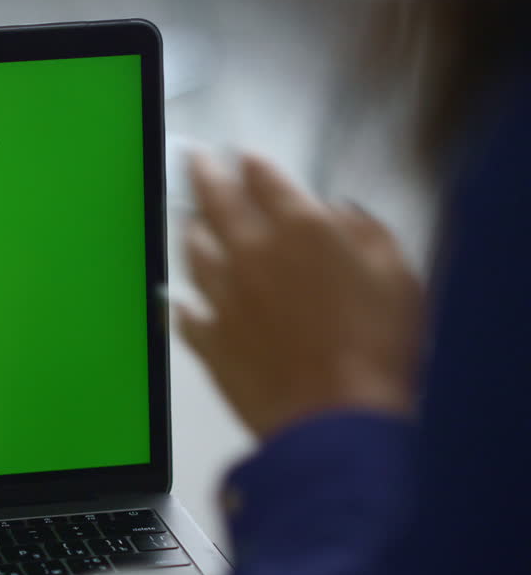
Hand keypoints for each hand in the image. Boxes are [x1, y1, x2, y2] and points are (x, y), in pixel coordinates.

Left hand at [176, 152, 422, 438]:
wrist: (336, 418)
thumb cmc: (377, 350)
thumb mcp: (397, 276)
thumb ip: (364, 233)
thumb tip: (341, 214)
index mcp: (301, 229)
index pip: (265, 179)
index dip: (253, 164)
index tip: (245, 156)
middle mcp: (252, 254)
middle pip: (217, 202)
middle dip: (205, 175)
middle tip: (195, 160)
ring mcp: (223, 297)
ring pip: (193, 251)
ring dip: (191, 230)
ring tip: (189, 220)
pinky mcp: (209, 339)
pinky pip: (185, 314)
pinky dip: (181, 303)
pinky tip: (178, 300)